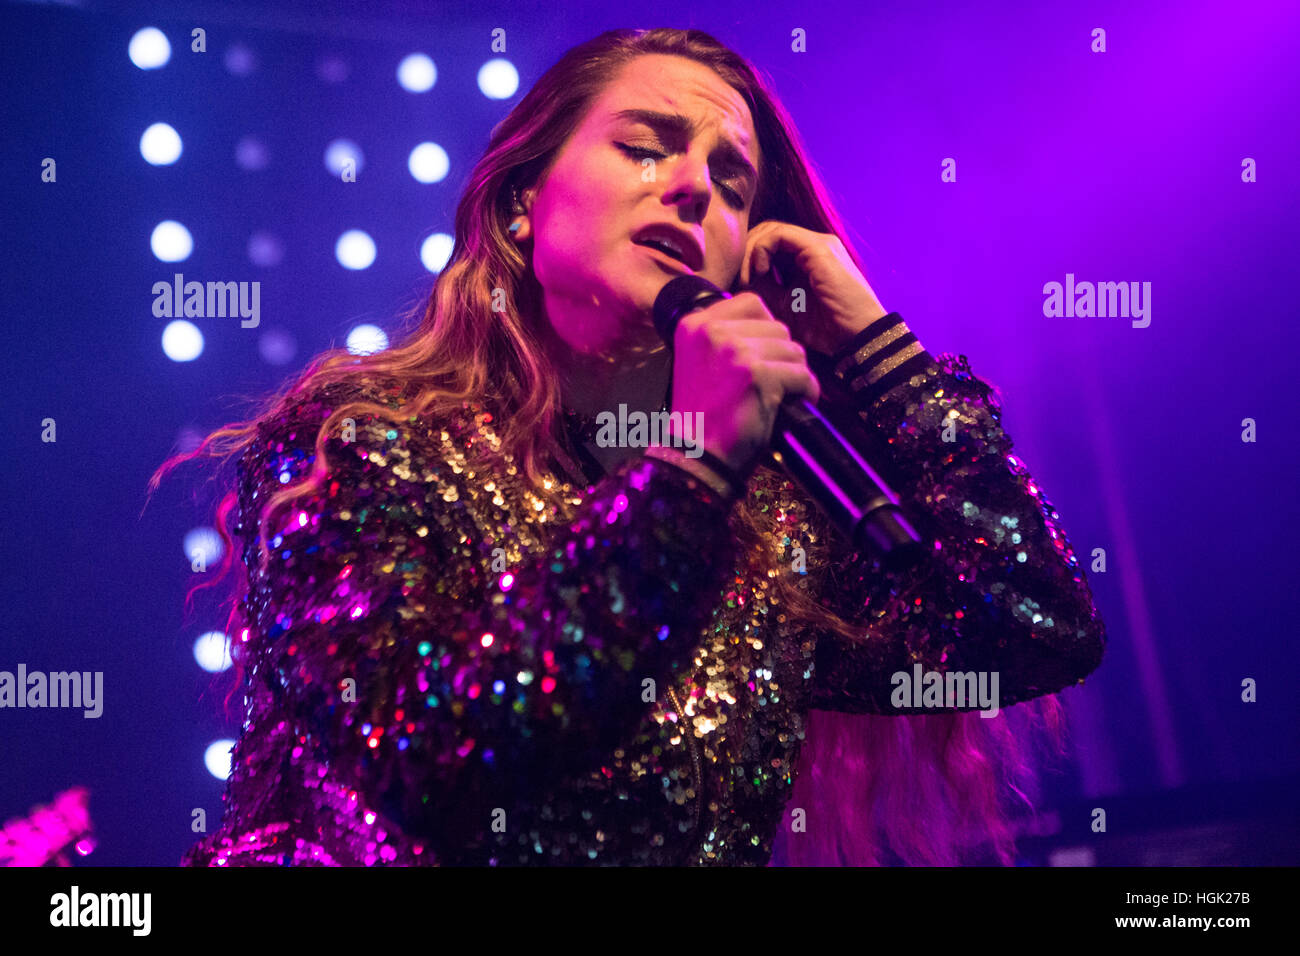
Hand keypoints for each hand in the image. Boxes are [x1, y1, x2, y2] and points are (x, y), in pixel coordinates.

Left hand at [735, 221, 888, 353]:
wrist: (858, 336)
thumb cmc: (825, 329)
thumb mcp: (784, 308)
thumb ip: (764, 290)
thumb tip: (738, 279)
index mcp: (807, 259)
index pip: (769, 244)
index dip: (749, 259)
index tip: (740, 284)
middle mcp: (812, 246)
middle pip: (767, 232)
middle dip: (746, 252)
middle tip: (739, 279)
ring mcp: (817, 244)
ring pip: (771, 229)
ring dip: (751, 251)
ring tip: (748, 279)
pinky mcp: (818, 248)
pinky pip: (779, 235)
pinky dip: (762, 249)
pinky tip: (760, 272)